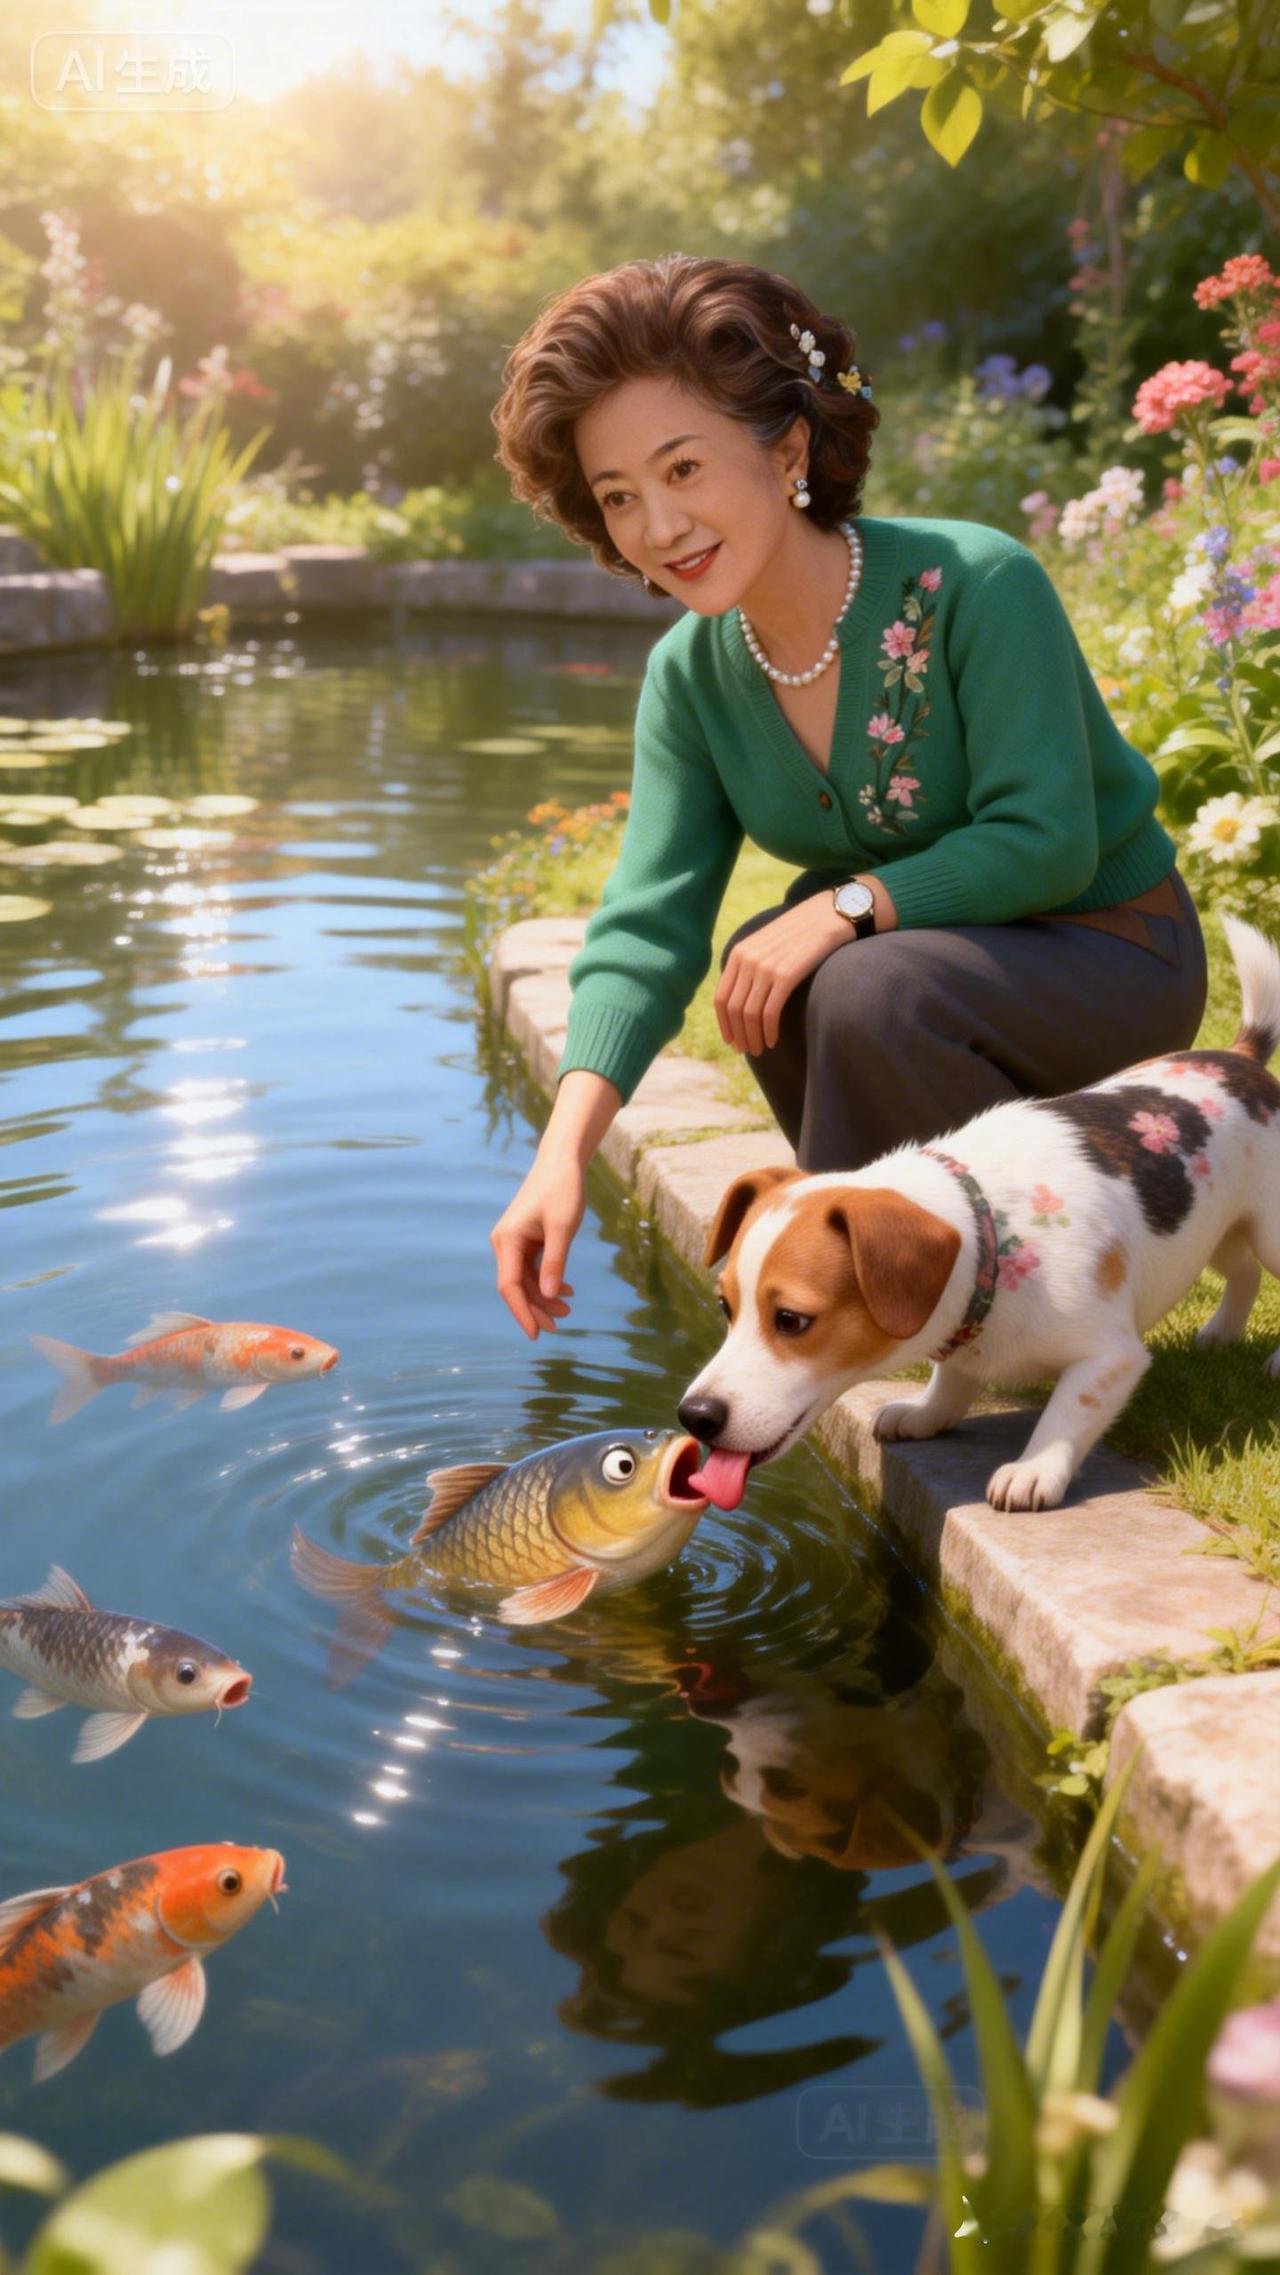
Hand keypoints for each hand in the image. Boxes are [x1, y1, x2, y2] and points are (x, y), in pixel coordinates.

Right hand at [490, 1150, 583, 1338]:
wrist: (562, 1162)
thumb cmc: (562, 1190)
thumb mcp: (563, 1228)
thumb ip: (555, 1262)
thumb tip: (547, 1296)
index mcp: (507, 1240)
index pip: (509, 1286)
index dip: (522, 1312)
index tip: (535, 1334)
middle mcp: (505, 1243)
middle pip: (516, 1287)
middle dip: (536, 1309)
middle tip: (560, 1326)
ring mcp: (514, 1242)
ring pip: (525, 1280)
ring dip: (544, 1297)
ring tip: (568, 1310)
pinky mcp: (526, 1240)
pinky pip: (532, 1269)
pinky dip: (547, 1282)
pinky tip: (566, 1291)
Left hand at [715, 891, 852, 1055]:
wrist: (829, 914)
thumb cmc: (801, 932)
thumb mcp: (767, 943)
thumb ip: (752, 965)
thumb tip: (743, 998)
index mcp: (739, 953)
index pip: (721, 997)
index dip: (724, 1024)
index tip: (731, 1040)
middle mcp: (748, 960)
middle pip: (733, 1009)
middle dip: (738, 1035)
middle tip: (746, 1051)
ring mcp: (766, 967)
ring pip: (749, 1014)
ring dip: (753, 1037)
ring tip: (759, 1049)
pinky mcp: (786, 975)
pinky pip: (769, 1012)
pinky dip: (768, 1031)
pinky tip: (772, 1041)